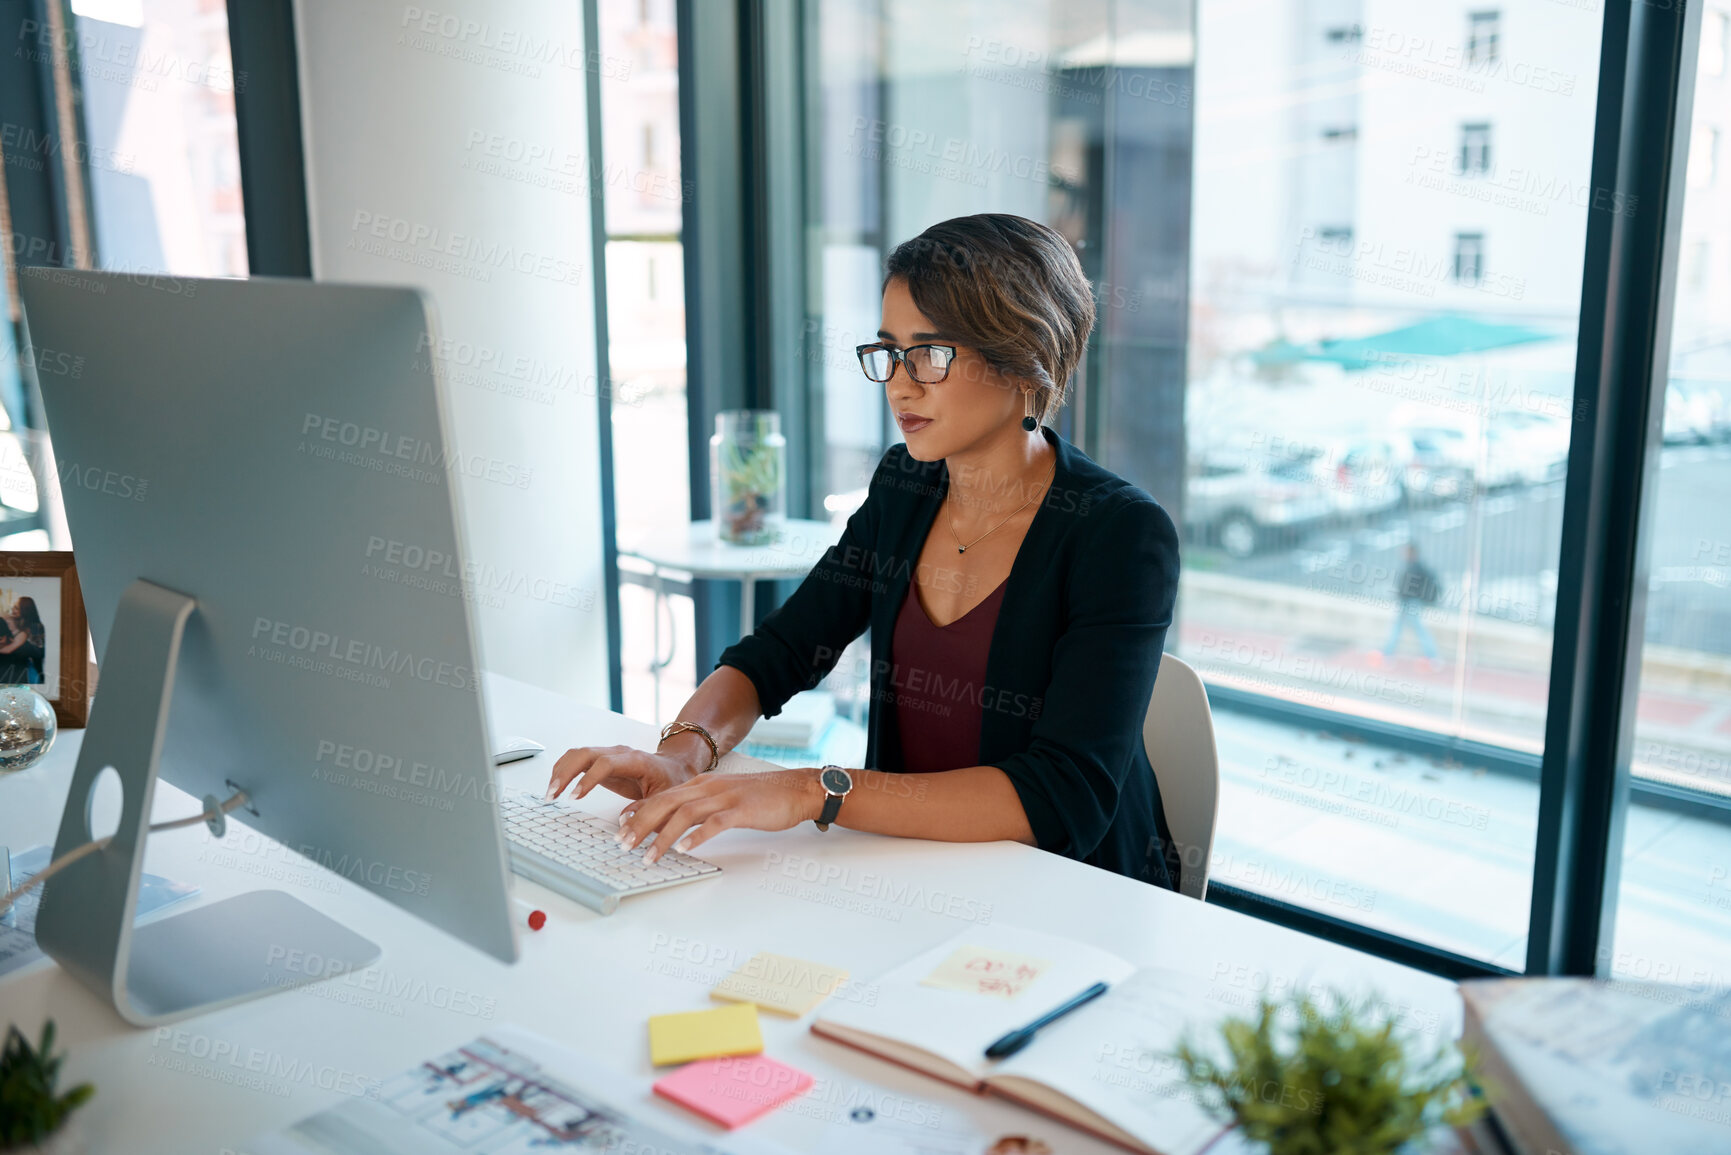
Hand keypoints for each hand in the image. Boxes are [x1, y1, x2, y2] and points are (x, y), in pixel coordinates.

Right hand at [544, 744, 696, 802]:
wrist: (674, 767)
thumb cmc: (672, 781)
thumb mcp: (667, 798)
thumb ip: (649, 810)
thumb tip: (624, 822)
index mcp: (635, 760)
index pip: (605, 763)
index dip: (588, 779)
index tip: (574, 797)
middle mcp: (618, 753)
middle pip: (584, 754)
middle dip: (565, 773)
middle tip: (552, 794)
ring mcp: (608, 755)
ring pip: (576, 755)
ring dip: (560, 772)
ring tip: (549, 794)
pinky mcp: (600, 762)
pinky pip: (576, 761)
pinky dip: (563, 771)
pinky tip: (556, 787)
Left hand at [618, 767, 827, 862]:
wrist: (795, 789)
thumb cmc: (761, 797)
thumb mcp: (724, 797)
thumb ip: (700, 808)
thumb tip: (677, 826)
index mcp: (702, 784)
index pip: (662, 796)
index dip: (639, 811)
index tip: (620, 826)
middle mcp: (709, 787)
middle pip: (666, 803)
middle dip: (640, 825)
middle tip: (624, 845)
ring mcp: (725, 797)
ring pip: (684, 814)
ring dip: (662, 836)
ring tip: (648, 856)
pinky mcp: (742, 810)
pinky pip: (714, 823)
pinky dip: (696, 837)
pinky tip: (684, 850)